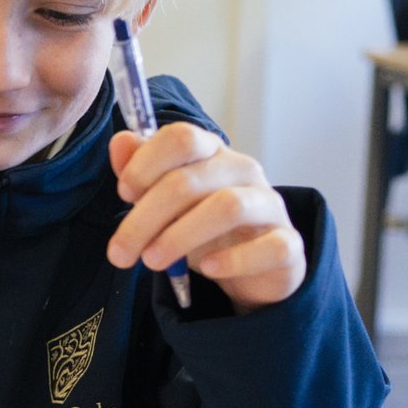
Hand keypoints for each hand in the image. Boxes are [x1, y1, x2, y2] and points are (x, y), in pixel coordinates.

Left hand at [106, 123, 304, 310]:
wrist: (249, 267)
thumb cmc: (199, 224)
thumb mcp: (163, 199)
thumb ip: (139, 170)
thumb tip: (121, 141)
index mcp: (211, 152)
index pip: (181, 138)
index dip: (144, 164)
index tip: (123, 195)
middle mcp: (243, 171)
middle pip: (188, 181)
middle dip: (144, 219)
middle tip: (119, 252)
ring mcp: (270, 205)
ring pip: (227, 208)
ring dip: (179, 237)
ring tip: (152, 261)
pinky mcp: (288, 243)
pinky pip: (268, 246)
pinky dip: (234, 259)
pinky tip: (208, 269)